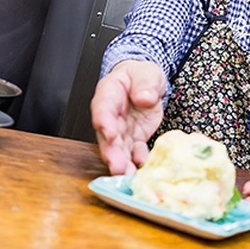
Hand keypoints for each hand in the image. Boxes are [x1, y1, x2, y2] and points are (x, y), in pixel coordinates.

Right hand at [90, 60, 165, 174]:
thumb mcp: (146, 73)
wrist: (146, 84)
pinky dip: (137, 161)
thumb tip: (144, 98)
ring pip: (117, 148)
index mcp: (109, 93)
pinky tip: (141, 169)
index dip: (105, 121)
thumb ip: (145, 84)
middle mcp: (110, 115)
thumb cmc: (140, 76)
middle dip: (111, 152)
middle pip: (106, 135)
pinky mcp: (133, 139)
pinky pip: (133, 152)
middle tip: (116, 166)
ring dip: (121, 163)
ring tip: (126, 176)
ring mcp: (120, 129)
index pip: (103, 108)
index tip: (110, 133)